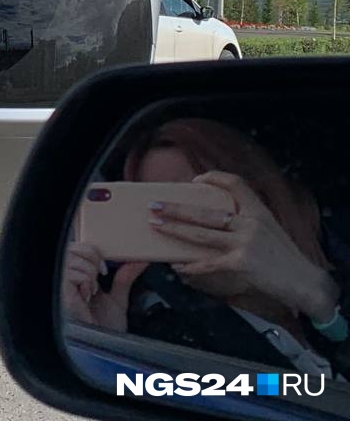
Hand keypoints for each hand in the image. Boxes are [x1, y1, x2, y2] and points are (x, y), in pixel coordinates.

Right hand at [62, 243, 147, 331]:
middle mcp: (65, 278)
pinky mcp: (60, 292)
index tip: (105, 268)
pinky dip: (84, 280)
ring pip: (72, 257)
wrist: (104, 350)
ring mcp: (61, 284)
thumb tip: (139, 261)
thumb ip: (125, 278)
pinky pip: (70, 272)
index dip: (92, 251)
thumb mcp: (118, 298)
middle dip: (91, 257)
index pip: (76, 248)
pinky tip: (85, 295)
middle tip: (100, 276)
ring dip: (89, 271)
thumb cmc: (106, 330)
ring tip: (92, 290)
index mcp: (77, 277)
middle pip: (72, 247)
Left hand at [151, 171, 338, 319]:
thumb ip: (247, 219)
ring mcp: (245, 243)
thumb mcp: (270, 227)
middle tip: (154, 206)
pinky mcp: (241, 263)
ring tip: (156, 225)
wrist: (304, 282)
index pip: (235, 183)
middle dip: (176, 209)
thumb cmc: (284, 256)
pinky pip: (208, 263)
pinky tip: (178, 265)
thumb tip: (214, 216)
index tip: (195, 179)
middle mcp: (250, 223)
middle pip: (205, 212)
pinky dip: (191, 265)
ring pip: (200, 234)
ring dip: (175, 229)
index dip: (213, 177)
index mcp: (258, 211)